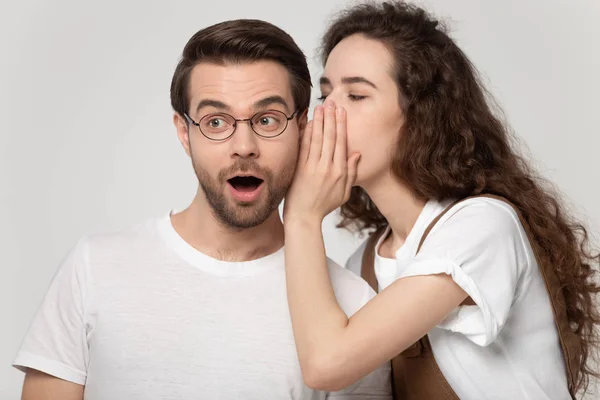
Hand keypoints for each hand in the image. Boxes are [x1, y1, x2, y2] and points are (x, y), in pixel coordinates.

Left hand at [284, 99, 360, 223]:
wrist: (304, 218)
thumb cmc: (324, 206)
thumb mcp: (344, 193)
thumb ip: (352, 173)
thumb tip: (356, 153)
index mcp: (340, 172)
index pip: (341, 143)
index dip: (342, 125)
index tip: (341, 112)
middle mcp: (327, 168)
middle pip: (331, 137)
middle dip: (331, 118)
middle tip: (331, 102)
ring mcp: (313, 168)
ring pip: (318, 139)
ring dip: (320, 121)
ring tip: (320, 107)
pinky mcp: (300, 170)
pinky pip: (304, 148)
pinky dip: (307, 134)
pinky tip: (308, 122)